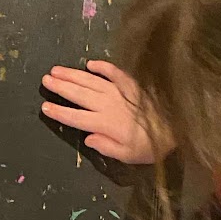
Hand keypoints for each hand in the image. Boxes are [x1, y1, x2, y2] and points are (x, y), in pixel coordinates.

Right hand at [40, 61, 161, 162]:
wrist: (176, 127)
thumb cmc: (151, 146)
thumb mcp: (127, 155)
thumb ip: (106, 147)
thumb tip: (88, 138)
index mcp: (104, 124)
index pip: (75, 117)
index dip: (59, 112)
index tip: (45, 107)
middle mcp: (107, 104)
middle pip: (78, 94)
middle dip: (60, 86)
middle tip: (45, 79)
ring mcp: (119, 91)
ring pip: (90, 80)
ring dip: (72, 74)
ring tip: (56, 70)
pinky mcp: (131, 83)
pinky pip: (112, 72)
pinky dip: (101, 67)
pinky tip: (90, 63)